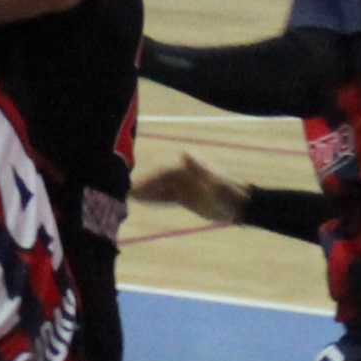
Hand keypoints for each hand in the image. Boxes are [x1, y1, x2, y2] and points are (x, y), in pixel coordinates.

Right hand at [130, 152, 246, 225]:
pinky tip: (139, 201)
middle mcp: (181, 170)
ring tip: (123, 197)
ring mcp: (182, 182)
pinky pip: (163, 195)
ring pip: (156, 186)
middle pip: (154, 177)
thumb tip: (185, 154)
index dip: (144, 178)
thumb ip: (200, 169)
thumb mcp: (216, 182)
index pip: (159, 170)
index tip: (130, 186)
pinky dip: (151, 198)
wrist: (241, 206)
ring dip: (141, 191)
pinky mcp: (183, 194)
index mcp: (187, 164)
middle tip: (118, 192)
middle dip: (138, 184)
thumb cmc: (230, 194)